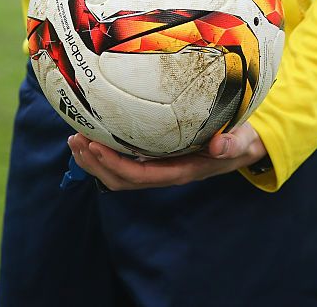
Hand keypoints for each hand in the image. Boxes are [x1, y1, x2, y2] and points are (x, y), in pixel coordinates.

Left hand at [68, 122, 267, 190]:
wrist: (241, 147)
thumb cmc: (239, 140)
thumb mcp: (240, 141)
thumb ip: (231, 144)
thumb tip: (219, 146)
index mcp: (181, 171)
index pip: (142, 175)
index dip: (116, 164)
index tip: (96, 146)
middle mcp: (165, 174)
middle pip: (122, 179)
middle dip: (96, 163)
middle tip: (76, 139)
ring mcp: (157, 169)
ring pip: (118, 175)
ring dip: (94, 161)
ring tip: (74, 139)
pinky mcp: (153, 160)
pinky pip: (123, 164)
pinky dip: (104, 155)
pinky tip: (91, 137)